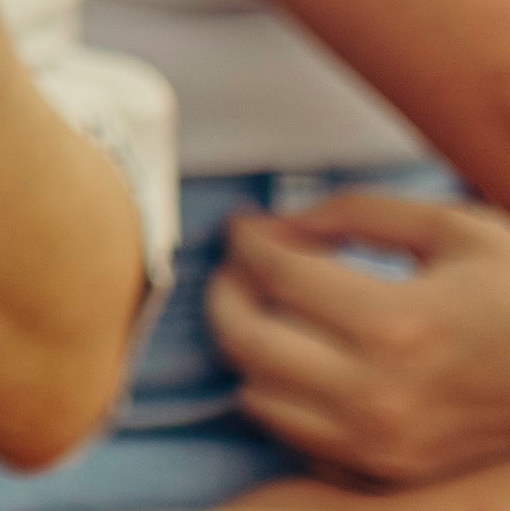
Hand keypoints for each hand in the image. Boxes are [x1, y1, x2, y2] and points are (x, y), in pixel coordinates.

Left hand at [210, 189, 509, 488]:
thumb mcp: (453, 230)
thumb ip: (359, 213)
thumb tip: (286, 222)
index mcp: (397, 324)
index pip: (277, 274)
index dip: (248, 241)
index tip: (247, 227)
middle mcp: (382, 393)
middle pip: (248, 341)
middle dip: (227, 292)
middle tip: (240, 266)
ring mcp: (386, 442)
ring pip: (259, 396)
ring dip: (249, 346)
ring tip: (269, 309)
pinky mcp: (393, 468)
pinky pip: (297, 435)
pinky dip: (282, 394)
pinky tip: (303, 358)